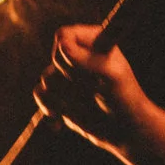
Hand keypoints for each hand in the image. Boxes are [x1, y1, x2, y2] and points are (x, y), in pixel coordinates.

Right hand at [35, 25, 149, 154]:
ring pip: (46, 78)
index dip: (67, 53)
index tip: (84, 71)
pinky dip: (49, 107)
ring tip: (84, 105)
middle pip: (54, 58)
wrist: (124, 129)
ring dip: (64, 97)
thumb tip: (62, 45)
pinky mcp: (59, 95)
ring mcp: (67, 75)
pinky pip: (40, 94)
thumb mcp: (111, 75)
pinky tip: (62, 117)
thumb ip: (87, 60)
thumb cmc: (124, 98)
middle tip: (91, 89)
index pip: (64, 35)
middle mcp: (78, 55)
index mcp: (93, 41)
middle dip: (69, 78)